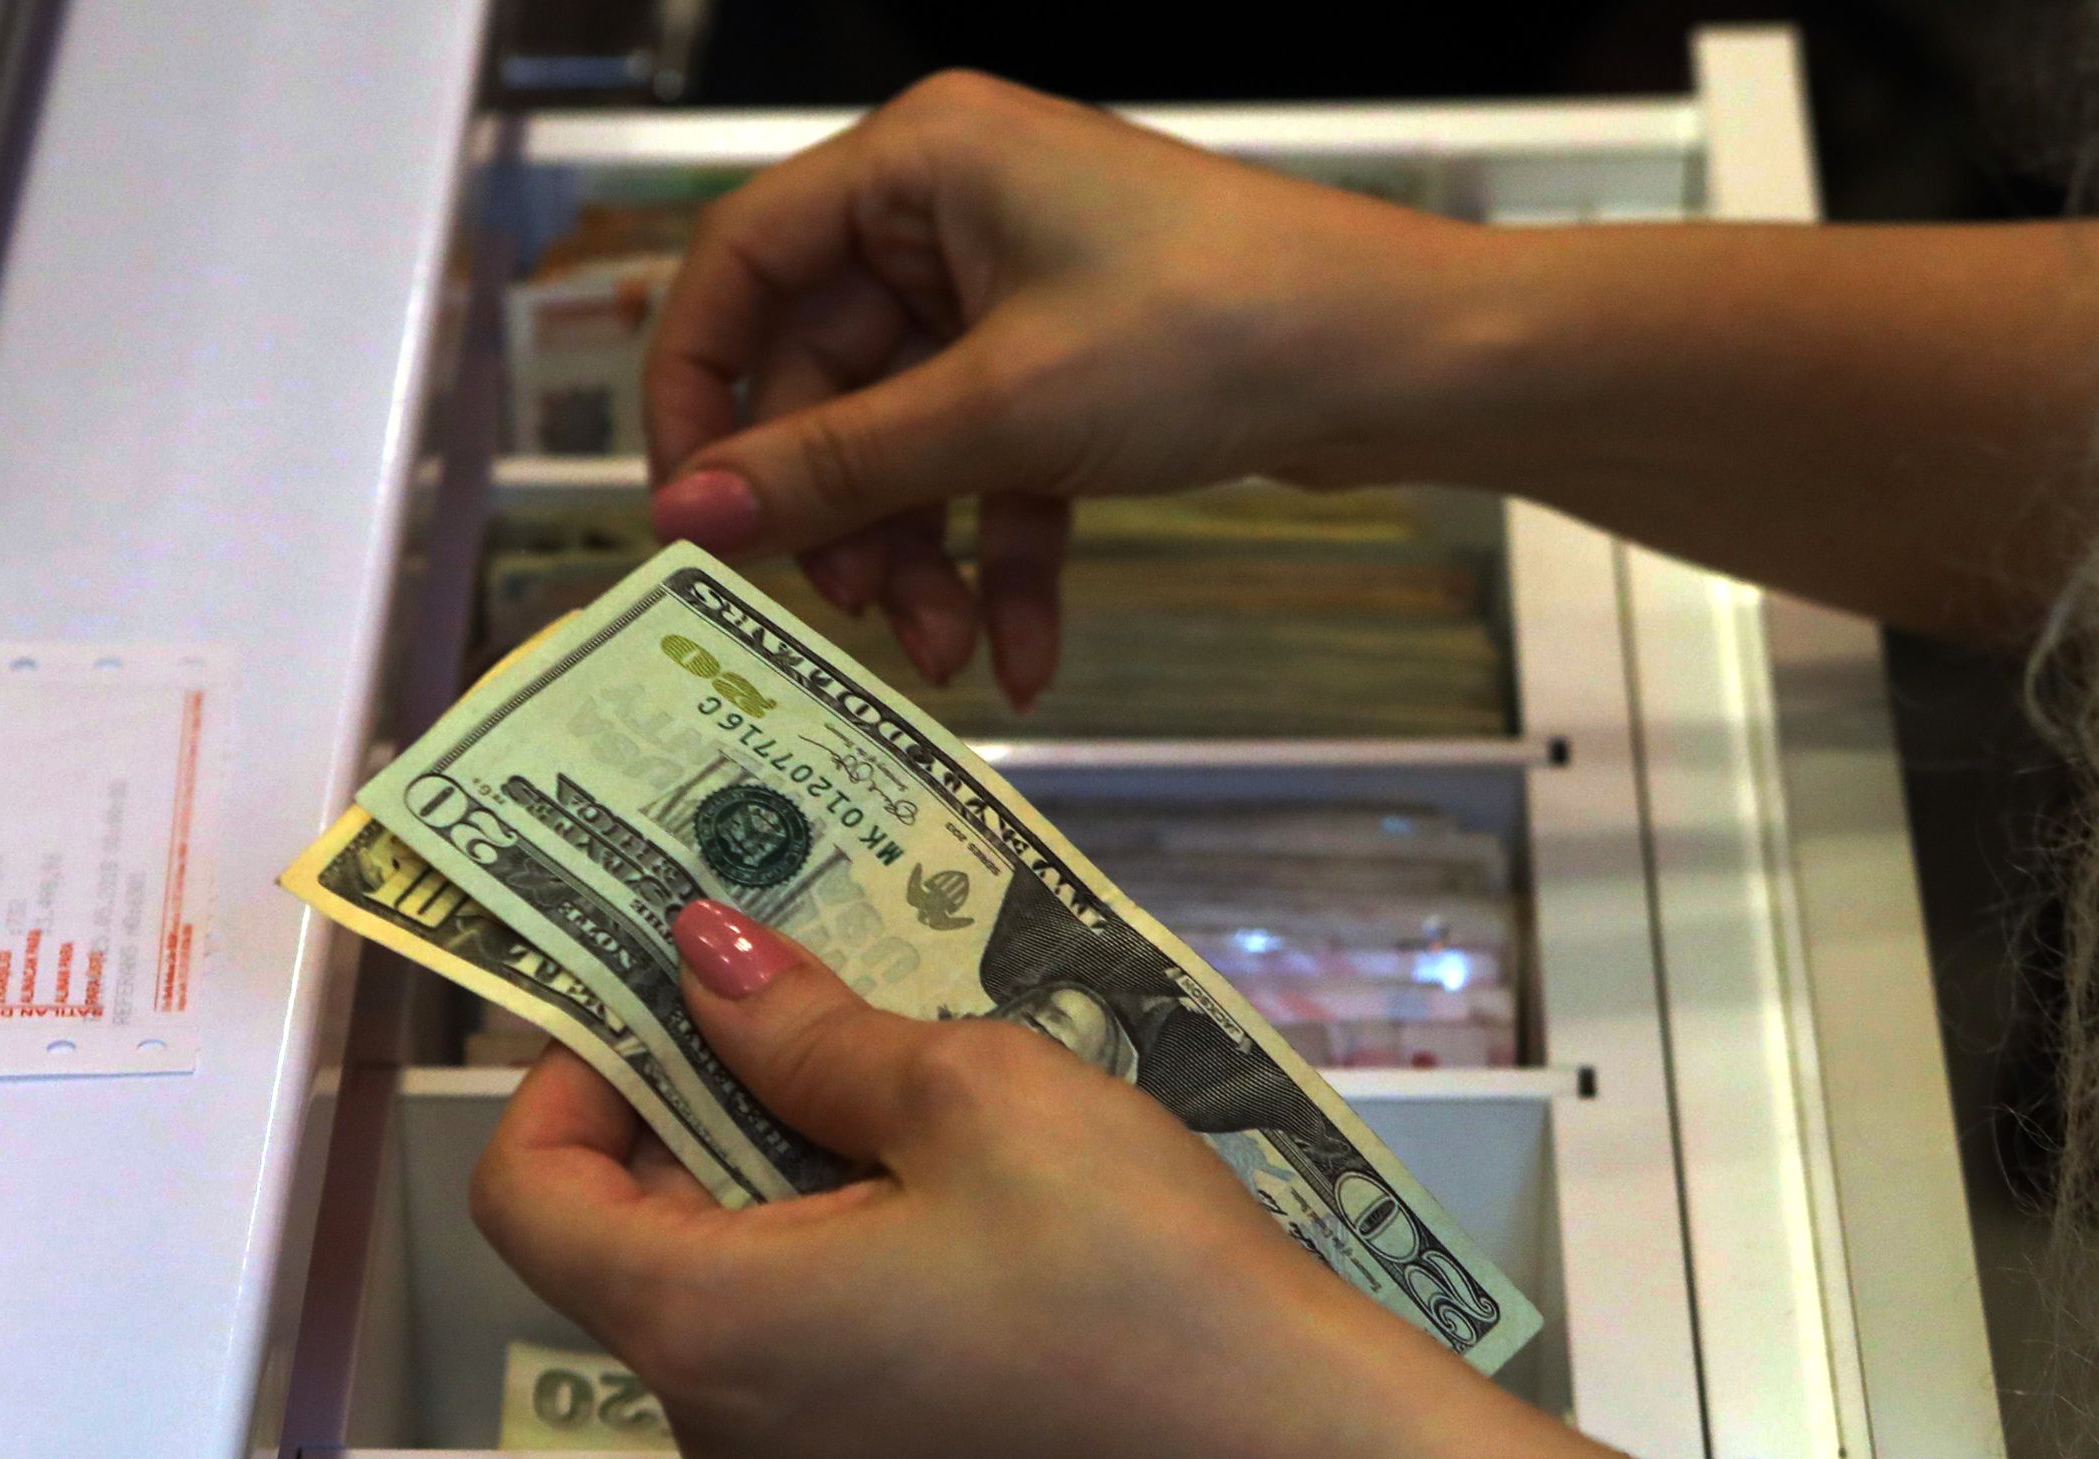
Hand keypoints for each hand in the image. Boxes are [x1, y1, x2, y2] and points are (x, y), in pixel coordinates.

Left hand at [469, 901, 1447, 1458]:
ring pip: (747, 1361)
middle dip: (706, 1157)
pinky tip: (996, 1317)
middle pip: (644, 1274)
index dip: (570, 1088)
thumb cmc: (1134, 1267)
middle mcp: (726, 1450)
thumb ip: (805, 1031)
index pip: (529, 1200)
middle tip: (830, 1066)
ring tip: (937, 1188)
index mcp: (706, 1322)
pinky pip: (832, 1448)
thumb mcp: (974, 1091)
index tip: (667, 1021)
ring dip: (796, 1260)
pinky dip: (868, 1364)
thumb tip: (702, 963)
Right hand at [640, 71, 1508, 705]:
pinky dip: (999, 559)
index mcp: (918, 162)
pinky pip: (991, 469)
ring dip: (919, 557)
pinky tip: (1020, 654)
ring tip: (944, 656)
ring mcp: (1015, 292)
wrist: (1410, 362)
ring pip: (907, 440)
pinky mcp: (1071, 366)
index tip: (690, 513)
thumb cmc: (1224, 326)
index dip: (696, 392)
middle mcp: (953, 211)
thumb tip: (688, 516)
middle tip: (849, 616)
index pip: (740, 264)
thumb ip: (833, 469)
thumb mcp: (1001, 410)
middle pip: (824, 378)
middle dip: (842, 514)